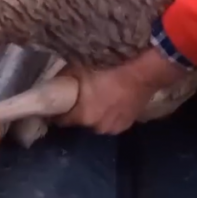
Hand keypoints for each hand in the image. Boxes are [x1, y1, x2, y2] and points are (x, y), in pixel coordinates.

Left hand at [54, 48, 186, 134]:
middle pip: (80, 122)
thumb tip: (54, 81)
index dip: (56, 113)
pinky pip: (111, 121)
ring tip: (96, 99)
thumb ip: (64, 78)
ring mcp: (114, 128)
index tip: (55, 105)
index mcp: (83, 116)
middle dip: (77, 112)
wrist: (142, 74)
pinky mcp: (127, 124)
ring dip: (94, 114)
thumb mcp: (79, 69)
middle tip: (77, 98)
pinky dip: (109, 114)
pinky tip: (111, 102)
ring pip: (96, 122)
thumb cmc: (109, 70)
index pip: (62, 120)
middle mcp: (97, 127)